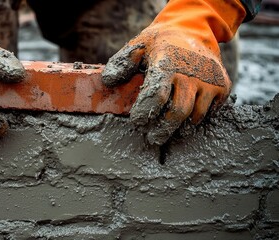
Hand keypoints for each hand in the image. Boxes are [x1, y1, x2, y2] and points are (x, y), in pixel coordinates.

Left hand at [102, 0, 245, 144]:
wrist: (195, 30)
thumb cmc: (161, 43)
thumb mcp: (138, 46)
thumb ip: (122, 63)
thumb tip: (108, 81)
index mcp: (167, 63)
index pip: (156, 95)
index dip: (145, 113)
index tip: (137, 122)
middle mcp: (191, 73)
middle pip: (178, 112)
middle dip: (163, 130)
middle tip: (152, 138)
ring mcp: (210, 80)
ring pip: (195, 116)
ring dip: (180, 127)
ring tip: (166, 128)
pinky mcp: (223, 86)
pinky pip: (210, 111)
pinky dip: (196, 118)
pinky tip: (185, 117)